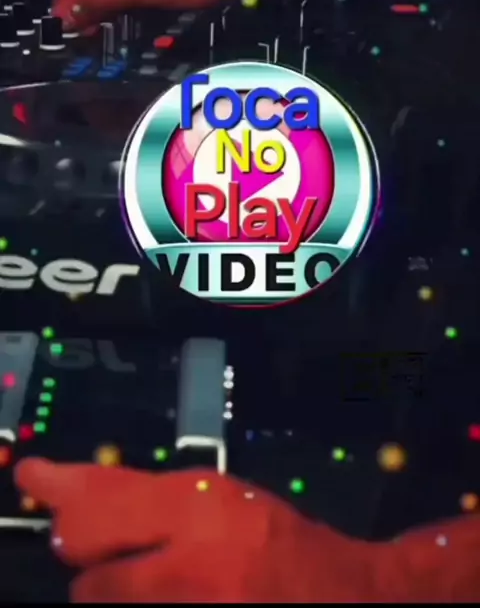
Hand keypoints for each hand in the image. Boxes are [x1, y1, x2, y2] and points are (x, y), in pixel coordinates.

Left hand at [15, 459, 374, 602]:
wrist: (345, 601)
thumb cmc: (285, 544)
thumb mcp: (224, 499)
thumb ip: (158, 499)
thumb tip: (90, 500)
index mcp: (202, 508)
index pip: (106, 495)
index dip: (61, 486)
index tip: (32, 476)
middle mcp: (187, 564)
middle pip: (86, 561)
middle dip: (83, 552)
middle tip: (98, 548)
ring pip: (98, 601)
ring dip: (108, 589)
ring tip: (149, 578)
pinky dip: (134, 603)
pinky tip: (163, 592)